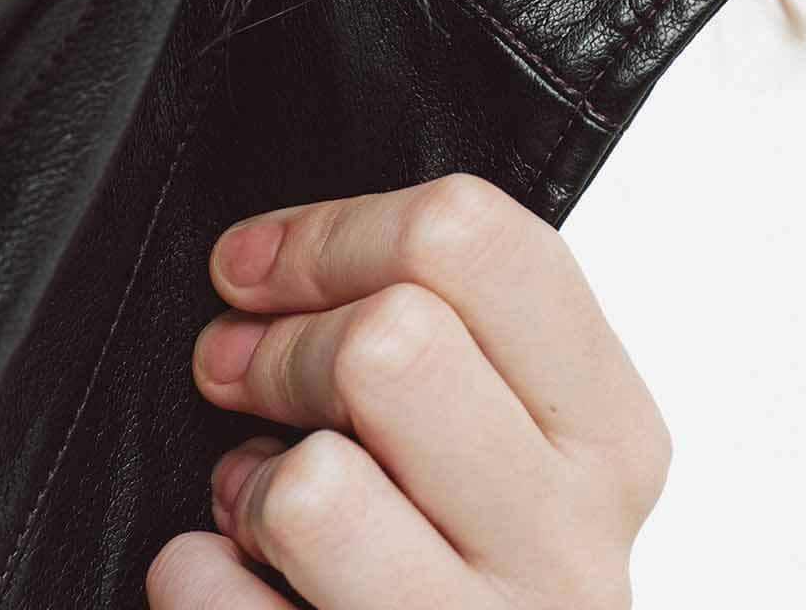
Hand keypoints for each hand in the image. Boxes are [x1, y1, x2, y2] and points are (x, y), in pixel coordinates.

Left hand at [146, 171, 673, 607]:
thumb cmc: (475, 560)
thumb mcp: (514, 429)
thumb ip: (453, 330)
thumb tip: (278, 256)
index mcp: (608, 433)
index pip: (472, 240)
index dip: (334, 233)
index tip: (260, 264)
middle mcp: (564, 542)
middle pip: (390, 343)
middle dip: (284, 345)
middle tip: (241, 372)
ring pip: (314, 493)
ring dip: (252, 482)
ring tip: (263, 499)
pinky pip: (228, 605)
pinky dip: (197, 578)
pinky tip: (238, 579)